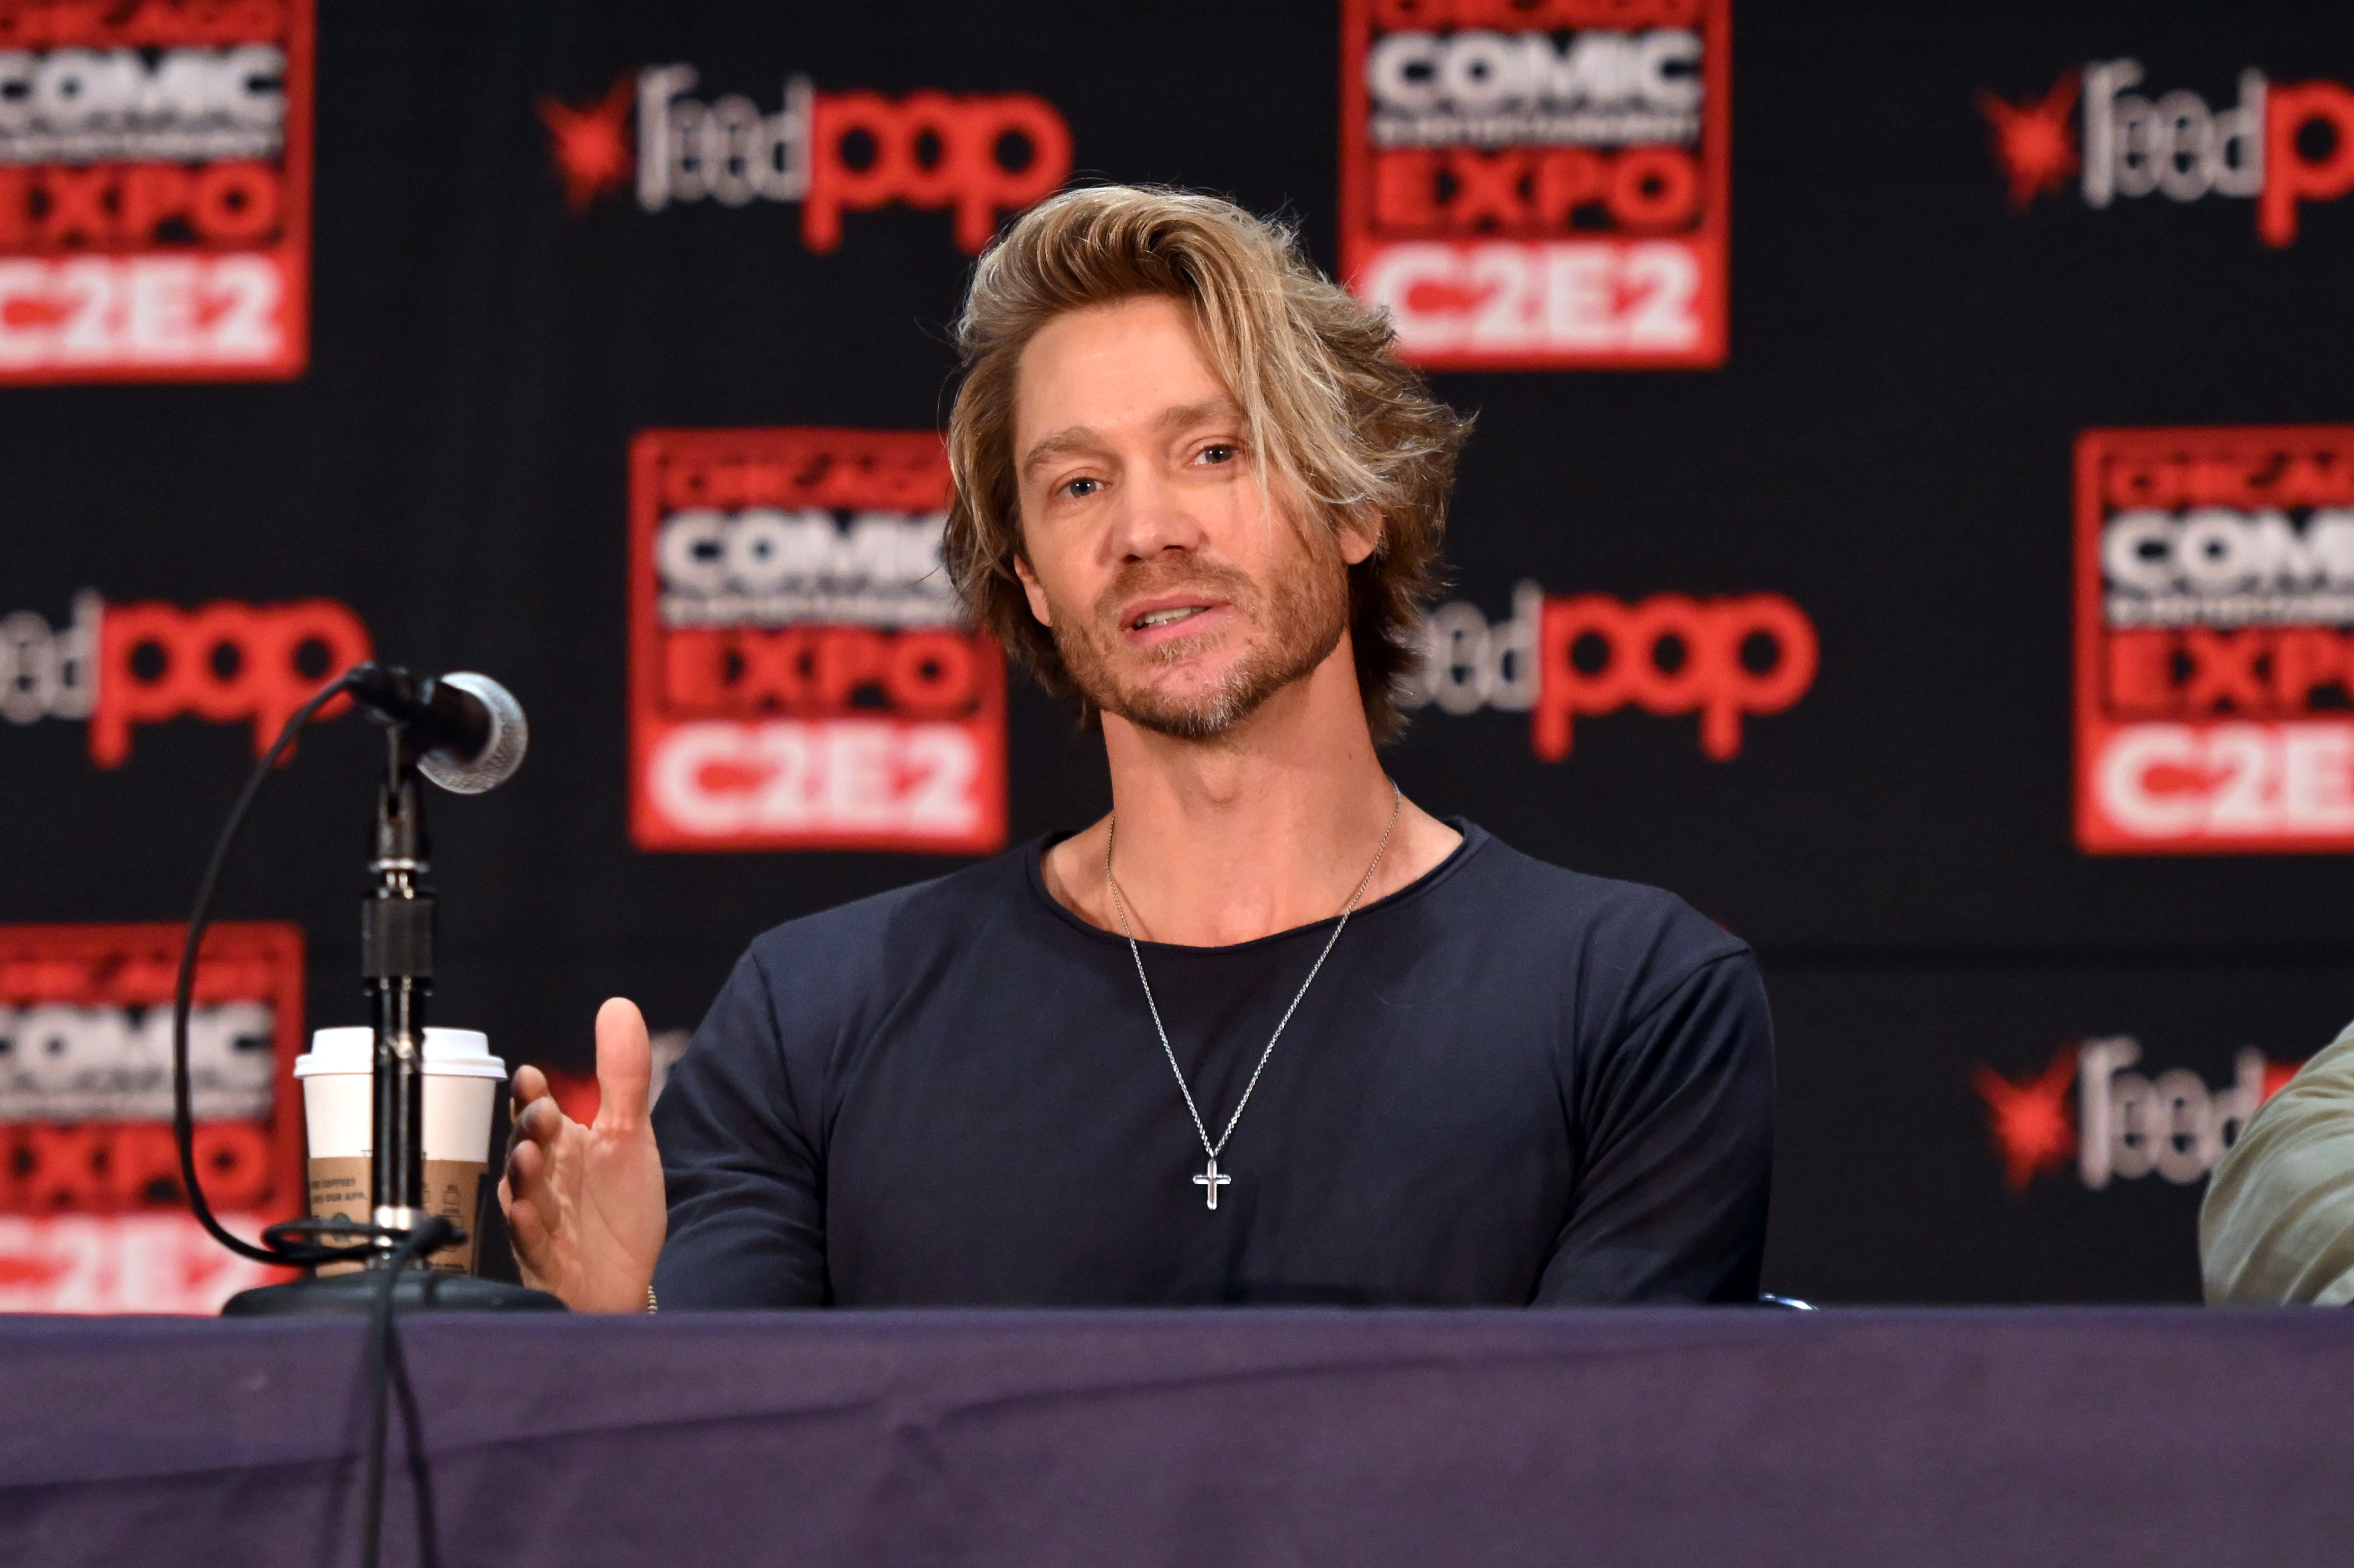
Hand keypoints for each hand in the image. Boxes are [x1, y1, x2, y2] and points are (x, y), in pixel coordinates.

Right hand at [497, 997, 667, 1312]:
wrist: (623, 1282)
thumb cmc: (619, 1207)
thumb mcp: (630, 1136)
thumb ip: (624, 1076)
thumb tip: (617, 1005)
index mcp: (561, 1146)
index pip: (538, 1111)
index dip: (532, 1093)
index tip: (532, 1075)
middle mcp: (543, 1180)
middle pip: (527, 1148)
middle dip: (530, 1130)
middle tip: (541, 1113)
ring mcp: (539, 1222)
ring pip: (524, 1194)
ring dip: (525, 1175)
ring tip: (530, 1154)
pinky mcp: (545, 1265)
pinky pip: (532, 1247)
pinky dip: (529, 1232)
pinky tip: (531, 1216)